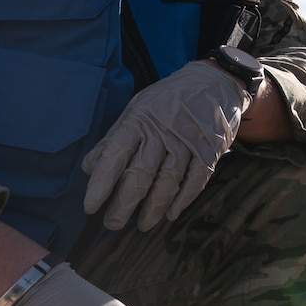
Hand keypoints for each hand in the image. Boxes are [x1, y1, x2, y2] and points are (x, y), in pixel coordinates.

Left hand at [82, 61, 250, 230]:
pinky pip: (196, 179)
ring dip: (154, 207)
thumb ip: (114, 139)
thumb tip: (89, 168)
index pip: (116, 155)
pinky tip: (171, 214)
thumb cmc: (169, 98)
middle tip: (113, 224)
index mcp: (139, 121)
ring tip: (143, 225)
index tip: (90, 207)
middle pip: (141, 173)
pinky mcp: (210, 149)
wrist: (215, 80)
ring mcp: (188, 141)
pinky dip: (184, 198)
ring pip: (168, 180)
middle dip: (125, 203)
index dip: (102, 182)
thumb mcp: (137, 109)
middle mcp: (163, 132)